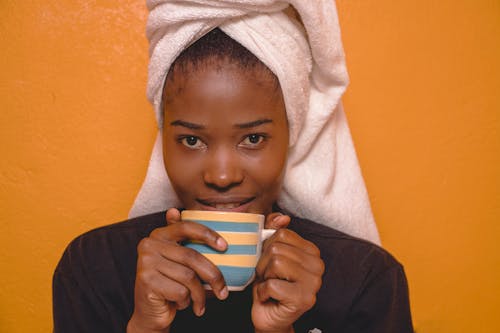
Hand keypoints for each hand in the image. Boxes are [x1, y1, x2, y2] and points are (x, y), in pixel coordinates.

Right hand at [127, 208, 228, 332]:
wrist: (149, 312)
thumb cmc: (168, 283)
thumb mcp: (175, 260)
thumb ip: (179, 239)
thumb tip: (174, 210)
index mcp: (158, 235)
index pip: (186, 227)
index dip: (208, 234)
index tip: (225, 247)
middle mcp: (149, 245)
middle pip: (192, 256)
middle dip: (213, 275)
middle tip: (223, 290)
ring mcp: (146, 263)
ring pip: (188, 276)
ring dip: (199, 294)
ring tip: (200, 302)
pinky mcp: (147, 281)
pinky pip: (180, 291)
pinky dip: (186, 301)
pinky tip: (181, 303)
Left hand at [251, 214, 324, 332]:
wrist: (270, 316)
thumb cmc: (269, 284)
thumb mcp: (268, 255)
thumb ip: (273, 231)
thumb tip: (282, 217)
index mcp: (312, 251)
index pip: (282, 234)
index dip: (267, 248)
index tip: (270, 263)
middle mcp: (318, 265)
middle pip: (277, 248)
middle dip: (263, 264)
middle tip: (268, 277)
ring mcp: (314, 283)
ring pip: (275, 263)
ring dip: (264, 277)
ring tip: (269, 285)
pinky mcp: (304, 299)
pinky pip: (272, 285)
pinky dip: (263, 292)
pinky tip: (269, 297)